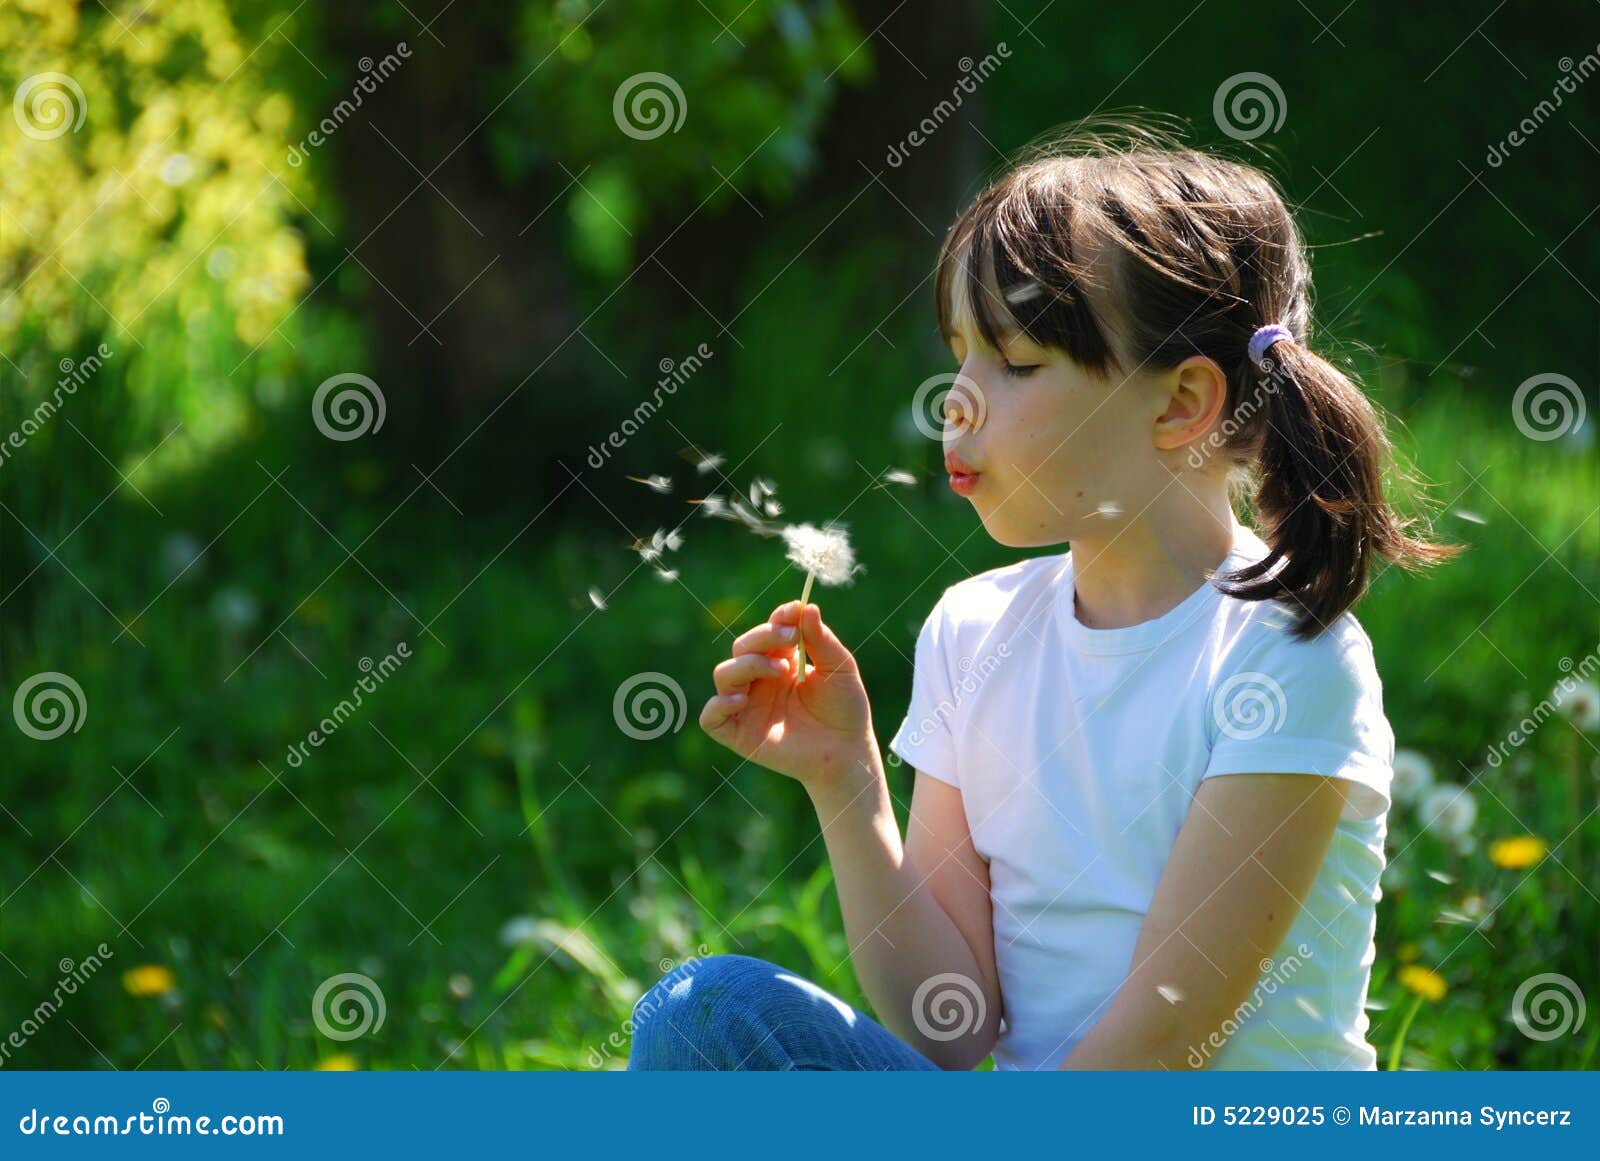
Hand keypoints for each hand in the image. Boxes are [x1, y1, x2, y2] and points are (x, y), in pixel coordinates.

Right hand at [699, 600, 875, 790]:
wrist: (848, 751)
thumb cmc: (845, 709)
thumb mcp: (840, 668)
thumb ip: (821, 639)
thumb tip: (805, 605)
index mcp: (781, 661)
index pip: (766, 632)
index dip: (776, 620)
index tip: (794, 613)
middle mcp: (760, 681)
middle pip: (741, 647)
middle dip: (762, 637)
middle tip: (791, 639)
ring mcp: (748, 706)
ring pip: (723, 674)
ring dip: (747, 664)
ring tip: (781, 669)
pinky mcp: (740, 733)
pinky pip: (711, 718)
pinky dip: (718, 705)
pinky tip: (740, 700)